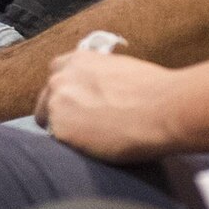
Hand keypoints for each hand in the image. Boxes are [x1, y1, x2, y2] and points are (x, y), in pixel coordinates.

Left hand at [33, 50, 183, 162]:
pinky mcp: (61, 131)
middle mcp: (62, 79)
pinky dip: (72, 146)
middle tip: (80, 124)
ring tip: (90, 139)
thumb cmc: (153, 90)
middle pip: (46, 98)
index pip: (56, 72)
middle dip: (58, 110)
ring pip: (49, 121)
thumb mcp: (120, 69)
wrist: (162, 109)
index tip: (74, 100)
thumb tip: (99, 90)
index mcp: (78, 60)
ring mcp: (58, 104)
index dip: (66, 88)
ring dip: (64, 129)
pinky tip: (93, 147)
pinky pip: (58, 142)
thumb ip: (99, 77)